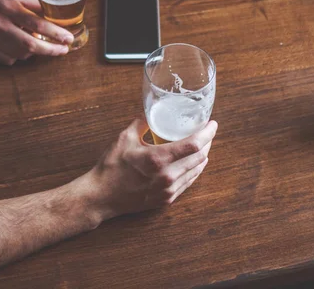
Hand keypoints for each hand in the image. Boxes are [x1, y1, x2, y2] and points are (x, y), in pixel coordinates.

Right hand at [0, 0, 73, 64]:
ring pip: (21, 54)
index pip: (38, 23)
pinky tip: (19, 46)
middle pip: (31, 44)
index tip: (68, 39)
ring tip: (38, 43)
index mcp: (8, 6)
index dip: (56, 33)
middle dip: (51, 50)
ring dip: (34, 51)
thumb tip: (53, 16)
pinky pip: (8, 59)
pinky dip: (18, 55)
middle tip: (63, 50)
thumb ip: (32, 4)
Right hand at [83, 119, 217, 220]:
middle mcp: (167, 176)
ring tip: (203, 145)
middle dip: (207, 142)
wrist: (101, 197)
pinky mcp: (166, 199)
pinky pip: (188, 183)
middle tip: (207, 132)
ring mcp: (168, 190)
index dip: (207, 133)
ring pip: (196, 171)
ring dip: (202, 157)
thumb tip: (149, 114)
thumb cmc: (110, 168)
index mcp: (158, 159)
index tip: (212, 124)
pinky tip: (193, 164)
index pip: (193, 145)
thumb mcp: (124, 139)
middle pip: (200, 157)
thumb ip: (140, 124)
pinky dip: (194, 170)